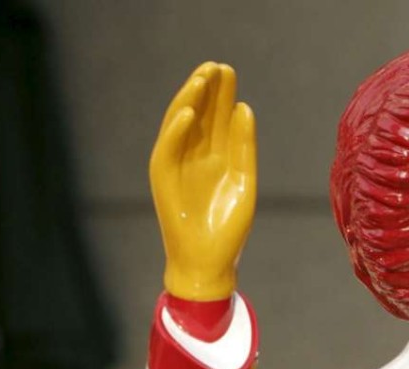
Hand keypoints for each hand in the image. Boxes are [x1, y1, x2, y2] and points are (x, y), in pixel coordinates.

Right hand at [150, 62, 256, 300]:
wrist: (210, 263)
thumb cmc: (228, 229)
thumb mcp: (244, 182)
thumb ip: (244, 146)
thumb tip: (243, 107)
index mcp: (216, 156)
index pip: (216, 117)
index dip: (221, 94)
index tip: (229, 72)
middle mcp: (195, 157)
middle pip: (198, 115)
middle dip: (205, 91)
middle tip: (216, 67)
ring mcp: (178, 167)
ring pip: (180, 127)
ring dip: (188, 103)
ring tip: (200, 80)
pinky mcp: (164, 180)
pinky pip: (167, 150)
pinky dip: (175, 132)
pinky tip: (189, 114)